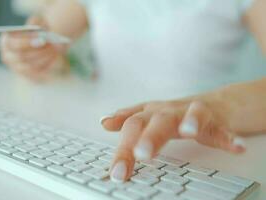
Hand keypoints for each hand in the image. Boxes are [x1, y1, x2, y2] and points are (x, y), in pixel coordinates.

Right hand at [0, 16, 68, 81]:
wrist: (44, 43)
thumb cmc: (39, 31)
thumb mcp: (37, 22)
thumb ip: (35, 22)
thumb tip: (37, 30)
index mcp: (5, 42)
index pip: (12, 44)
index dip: (27, 42)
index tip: (42, 38)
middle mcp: (8, 57)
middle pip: (21, 57)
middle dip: (37, 51)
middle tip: (51, 44)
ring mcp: (16, 69)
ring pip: (30, 67)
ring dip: (44, 58)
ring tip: (55, 49)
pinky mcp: (28, 76)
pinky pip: (37, 75)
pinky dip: (47, 66)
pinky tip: (54, 57)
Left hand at [101, 99, 245, 181]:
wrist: (210, 104)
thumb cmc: (173, 114)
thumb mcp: (148, 116)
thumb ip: (128, 119)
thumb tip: (104, 122)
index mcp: (151, 114)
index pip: (132, 127)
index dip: (123, 149)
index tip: (117, 173)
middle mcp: (170, 112)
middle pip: (158, 121)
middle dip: (150, 137)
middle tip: (141, 154)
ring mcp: (194, 114)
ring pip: (192, 114)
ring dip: (190, 122)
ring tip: (188, 131)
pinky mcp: (217, 122)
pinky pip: (224, 129)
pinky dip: (230, 137)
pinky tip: (236, 147)